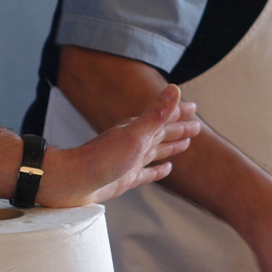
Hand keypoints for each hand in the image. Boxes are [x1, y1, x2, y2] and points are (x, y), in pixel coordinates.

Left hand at [39, 84, 200, 206]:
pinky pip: (147, 173)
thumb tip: (175, 89)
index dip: (178, 112)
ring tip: (185, 144)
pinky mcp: (125, 179)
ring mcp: (129, 161)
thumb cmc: (103, 158)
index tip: (193, 107)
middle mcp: (134, 143)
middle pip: (161, 134)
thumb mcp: (136, 134)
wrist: (74, 182)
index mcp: (137, 130)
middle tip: (196, 127)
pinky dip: (158, 171)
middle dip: (178, 129)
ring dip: (170, 147)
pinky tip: (166, 170)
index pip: (163, 117)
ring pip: (156, 152)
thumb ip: (157, 113)